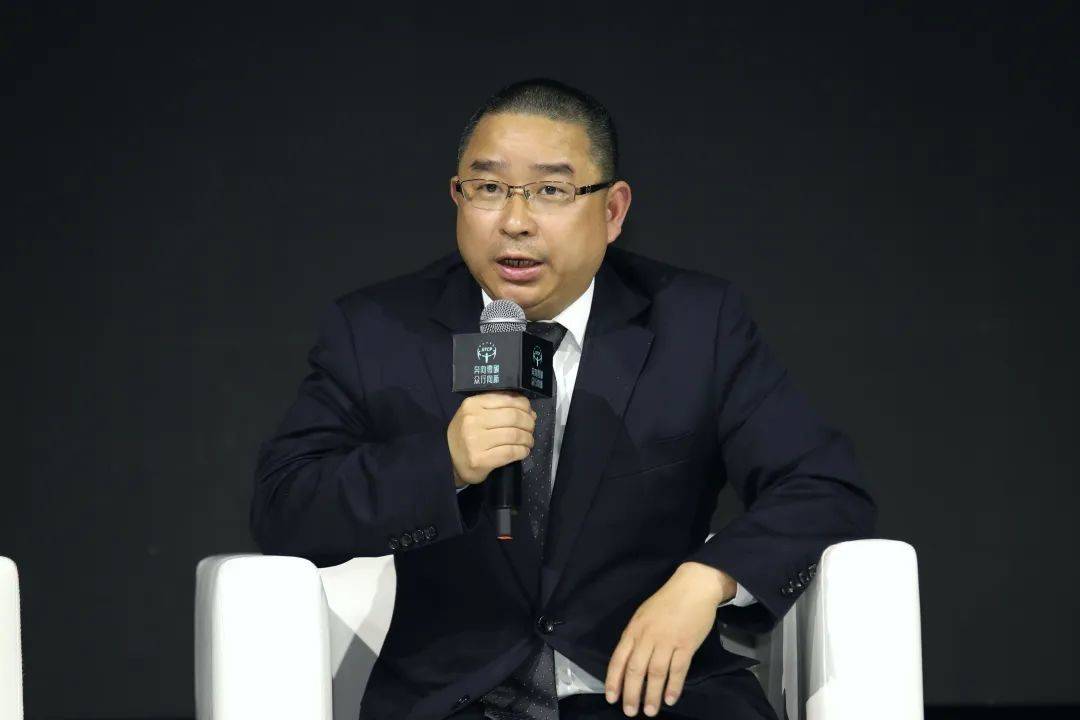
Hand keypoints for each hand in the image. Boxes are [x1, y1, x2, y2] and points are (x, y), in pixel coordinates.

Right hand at [447, 391, 536, 486]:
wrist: (447, 458)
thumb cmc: (466, 433)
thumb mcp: (476, 413)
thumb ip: (499, 407)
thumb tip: (529, 411)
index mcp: (472, 404)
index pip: (507, 399)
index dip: (524, 406)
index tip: (529, 412)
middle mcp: (473, 420)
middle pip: (513, 417)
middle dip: (528, 423)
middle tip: (531, 428)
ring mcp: (476, 441)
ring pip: (514, 435)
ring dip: (527, 438)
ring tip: (528, 441)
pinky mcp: (481, 459)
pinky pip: (510, 452)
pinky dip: (522, 451)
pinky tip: (523, 451)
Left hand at [605, 562, 735, 716]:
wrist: (693, 587)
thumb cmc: (666, 601)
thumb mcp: (643, 615)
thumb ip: (635, 637)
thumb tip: (629, 663)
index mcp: (634, 629)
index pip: (619, 659)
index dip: (614, 680)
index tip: (611, 698)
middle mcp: (647, 636)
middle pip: (636, 670)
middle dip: (631, 693)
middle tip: (630, 712)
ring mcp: (667, 641)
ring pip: (656, 673)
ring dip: (652, 695)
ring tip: (650, 711)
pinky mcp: (686, 644)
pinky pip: (678, 669)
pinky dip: (673, 686)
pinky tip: (670, 699)